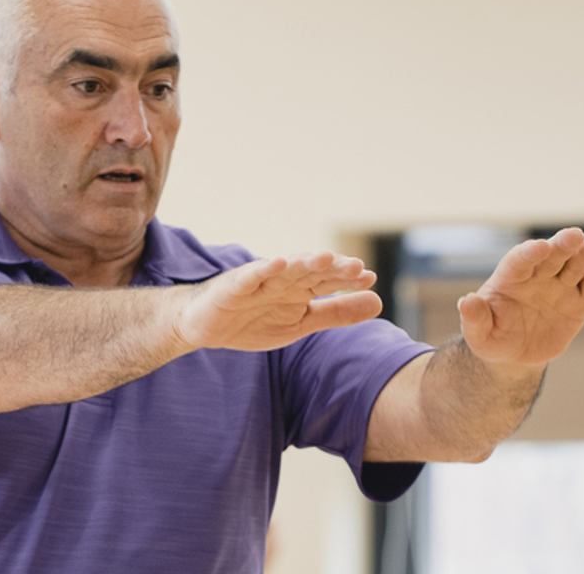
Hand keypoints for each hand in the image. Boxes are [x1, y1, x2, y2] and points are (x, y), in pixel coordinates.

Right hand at [177, 252, 380, 351]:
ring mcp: (257, 281)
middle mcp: (282, 280)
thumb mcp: (301, 323)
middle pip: (309, 272)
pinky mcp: (232, 287)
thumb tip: (380, 302)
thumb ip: (338, 313)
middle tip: (355, 267)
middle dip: (331, 269)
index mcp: (299, 289)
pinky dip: (262, 269)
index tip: (369, 278)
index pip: (327, 281)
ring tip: (324, 258)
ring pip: (283, 270)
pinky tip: (278, 263)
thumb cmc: (253, 320)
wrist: (203, 326)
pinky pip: (249, 276)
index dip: (346, 279)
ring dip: (303, 263)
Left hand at [458, 228, 583, 367]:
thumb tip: (466, 301)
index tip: (540, 248)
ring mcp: (560, 285)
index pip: (519, 261)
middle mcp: (537, 276)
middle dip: (562, 246)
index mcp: (510, 278)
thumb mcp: (479, 335)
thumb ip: (475, 318)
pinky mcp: (579, 300)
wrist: (515, 354)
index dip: (529, 253)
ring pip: (575, 263)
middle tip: (575, 235)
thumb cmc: (492, 338)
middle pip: (551, 256)